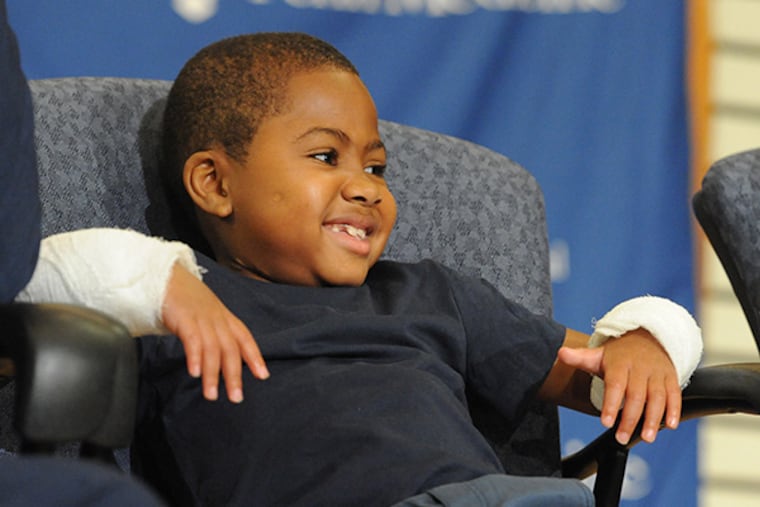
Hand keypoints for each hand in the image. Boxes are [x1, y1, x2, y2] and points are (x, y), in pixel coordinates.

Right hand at [161, 263, 268, 402]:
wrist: (165, 276)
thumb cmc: (185, 300)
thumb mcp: (206, 315)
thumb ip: (214, 334)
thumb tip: (218, 360)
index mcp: (224, 318)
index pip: (245, 338)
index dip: (255, 357)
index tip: (263, 375)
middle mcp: (217, 319)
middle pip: (231, 349)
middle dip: (234, 375)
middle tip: (236, 397)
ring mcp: (201, 318)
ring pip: (213, 349)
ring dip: (213, 375)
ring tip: (211, 395)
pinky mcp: (184, 318)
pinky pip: (193, 340)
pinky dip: (195, 357)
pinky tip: (195, 373)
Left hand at [557, 328, 680, 444]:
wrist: (647, 337)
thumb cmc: (619, 355)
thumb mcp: (598, 354)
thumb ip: (579, 358)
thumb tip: (561, 353)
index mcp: (620, 364)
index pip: (615, 385)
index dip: (611, 404)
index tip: (606, 423)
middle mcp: (640, 369)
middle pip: (636, 396)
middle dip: (630, 419)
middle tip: (621, 438)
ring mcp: (656, 374)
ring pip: (657, 397)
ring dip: (653, 419)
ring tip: (646, 438)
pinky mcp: (670, 378)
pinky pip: (674, 394)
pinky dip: (673, 410)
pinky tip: (670, 425)